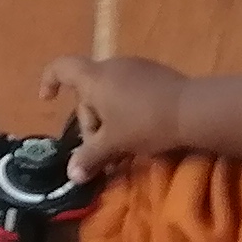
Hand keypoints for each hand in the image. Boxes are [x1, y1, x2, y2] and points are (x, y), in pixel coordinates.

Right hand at [32, 52, 192, 179]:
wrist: (193, 110)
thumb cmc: (144, 123)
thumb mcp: (114, 144)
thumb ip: (90, 157)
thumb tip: (71, 175)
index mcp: (94, 78)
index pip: (61, 68)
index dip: (49, 80)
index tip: (48, 99)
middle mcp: (112, 66)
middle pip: (88, 91)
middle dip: (91, 121)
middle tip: (103, 150)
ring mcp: (136, 67)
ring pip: (110, 93)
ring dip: (110, 119)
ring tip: (123, 146)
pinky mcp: (156, 75)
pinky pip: (130, 90)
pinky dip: (127, 110)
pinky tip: (141, 132)